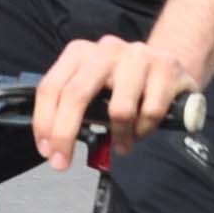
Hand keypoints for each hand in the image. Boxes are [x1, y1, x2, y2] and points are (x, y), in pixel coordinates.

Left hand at [32, 34, 198, 168]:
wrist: (169, 63)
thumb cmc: (125, 82)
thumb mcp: (94, 86)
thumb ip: (75, 106)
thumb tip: (54, 142)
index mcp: (81, 52)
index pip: (51, 86)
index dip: (44, 122)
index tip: (47, 150)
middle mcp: (106, 49)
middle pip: (76, 95)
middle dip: (65, 134)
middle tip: (62, 163)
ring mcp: (138, 56)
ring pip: (119, 109)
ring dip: (118, 136)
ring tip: (121, 144)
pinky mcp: (167, 68)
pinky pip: (151, 112)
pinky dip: (144, 130)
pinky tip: (142, 129)